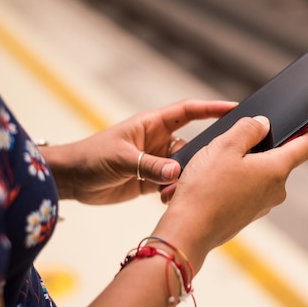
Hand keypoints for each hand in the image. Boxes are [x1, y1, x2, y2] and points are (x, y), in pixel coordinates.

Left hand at [41, 99, 237, 204]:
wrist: (72, 179)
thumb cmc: (91, 157)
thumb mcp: (121, 158)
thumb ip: (149, 166)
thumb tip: (176, 173)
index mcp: (152, 124)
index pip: (188, 112)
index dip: (211, 108)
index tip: (235, 108)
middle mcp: (158, 141)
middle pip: (191, 144)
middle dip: (204, 152)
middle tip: (219, 162)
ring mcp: (155, 161)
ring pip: (183, 167)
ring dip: (186, 178)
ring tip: (184, 188)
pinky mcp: (150, 180)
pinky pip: (171, 184)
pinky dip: (175, 191)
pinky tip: (172, 198)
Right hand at [152, 116, 307, 270]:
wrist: (189, 230)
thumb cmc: (205, 188)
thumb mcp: (224, 146)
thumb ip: (248, 129)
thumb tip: (262, 124)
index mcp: (276, 169)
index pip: (306, 146)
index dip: (302, 130)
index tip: (291, 122)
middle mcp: (276, 190)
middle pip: (278, 159)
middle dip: (260, 147)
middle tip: (232, 143)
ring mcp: (262, 206)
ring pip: (260, 175)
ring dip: (243, 166)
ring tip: (216, 165)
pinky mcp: (247, 216)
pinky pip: (247, 191)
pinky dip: (234, 183)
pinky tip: (212, 183)